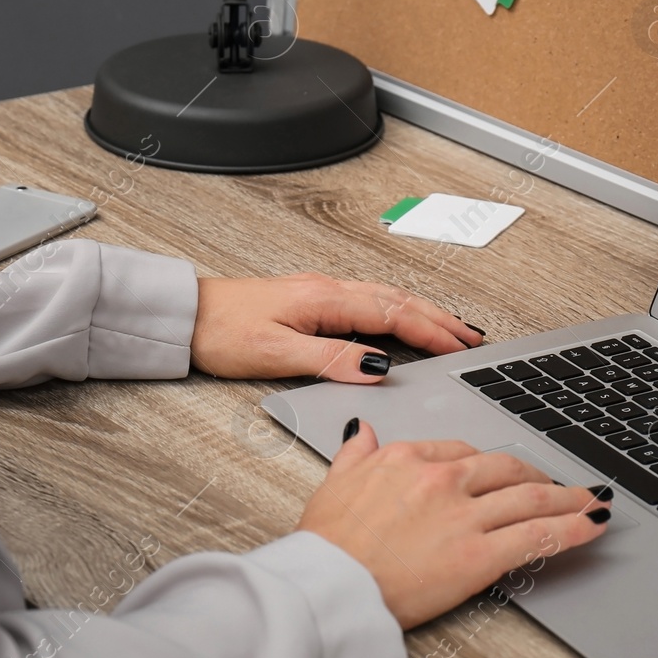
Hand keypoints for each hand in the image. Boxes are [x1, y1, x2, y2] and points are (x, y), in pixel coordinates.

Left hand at [190, 273, 483, 381]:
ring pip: (386, 298)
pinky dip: (398, 311)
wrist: (186, 316)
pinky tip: (404, 321)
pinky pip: (370, 301)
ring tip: (451, 329)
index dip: (431, 332)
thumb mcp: (275, 353)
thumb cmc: (221, 332)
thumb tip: (376, 367)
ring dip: (423, 312)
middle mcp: (328, 289)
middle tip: (472, 337)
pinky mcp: (312, 300)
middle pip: (398, 301)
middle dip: (439, 319)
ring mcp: (322, 292)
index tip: (460, 347)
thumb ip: (329, 359)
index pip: (393, 314)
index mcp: (324, 299)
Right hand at [297, 421, 610, 628]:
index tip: (502, 475)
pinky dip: (573, 528)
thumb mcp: (334, 485)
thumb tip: (362, 431)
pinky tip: (593, 524)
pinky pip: (538, 535)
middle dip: (537, 477)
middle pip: (506, 469)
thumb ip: (355, 454)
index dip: (490, 467)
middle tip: (556, 486)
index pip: (462, 452)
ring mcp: (463, 515)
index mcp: (406, 458)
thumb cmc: (325, 546)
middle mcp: (440, 479)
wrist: (326, 588)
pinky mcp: (479, 554)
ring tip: (589, 500)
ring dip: (569, 498)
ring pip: (531, 497)